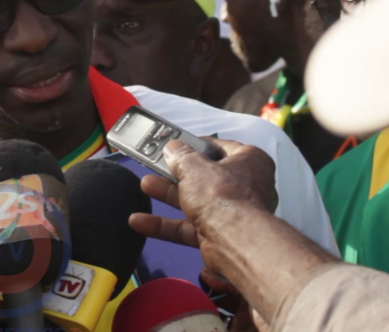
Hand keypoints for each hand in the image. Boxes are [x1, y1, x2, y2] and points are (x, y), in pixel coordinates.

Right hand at [129, 138, 277, 255]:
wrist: (236, 242)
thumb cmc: (220, 194)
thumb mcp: (194, 167)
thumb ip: (180, 156)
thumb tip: (172, 147)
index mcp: (249, 161)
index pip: (222, 148)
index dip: (198, 146)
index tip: (178, 146)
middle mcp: (244, 186)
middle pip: (205, 176)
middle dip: (176, 173)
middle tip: (155, 166)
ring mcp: (232, 213)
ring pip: (196, 201)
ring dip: (168, 195)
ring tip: (144, 186)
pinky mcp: (219, 235)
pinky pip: (190, 227)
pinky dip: (166, 225)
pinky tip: (139, 222)